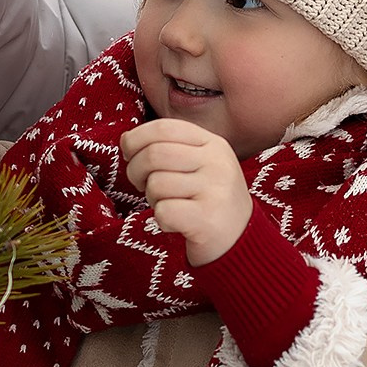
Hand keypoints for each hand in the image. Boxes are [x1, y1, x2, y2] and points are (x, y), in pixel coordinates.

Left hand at [119, 120, 251, 265]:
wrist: (240, 239)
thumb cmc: (207, 199)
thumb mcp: (199, 163)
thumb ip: (168, 147)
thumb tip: (126, 140)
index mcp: (213, 143)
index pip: (164, 127)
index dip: (136, 139)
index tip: (129, 155)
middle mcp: (217, 162)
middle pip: (154, 154)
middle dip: (135, 171)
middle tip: (140, 185)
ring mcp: (215, 189)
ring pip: (156, 184)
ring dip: (152, 199)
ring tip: (169, 205)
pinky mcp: (208, 218)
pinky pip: (163, 211)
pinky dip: (161, 220)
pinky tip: (176, 223)